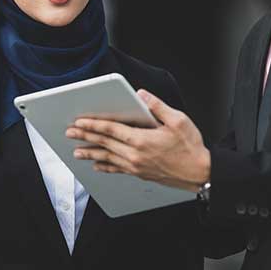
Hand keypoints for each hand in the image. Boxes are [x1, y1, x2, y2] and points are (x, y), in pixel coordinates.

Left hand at [66, 89, 210, 191]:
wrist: (200, 174)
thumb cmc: (191, 148)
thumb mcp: (178, 121)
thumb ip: (157, 107)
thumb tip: (142, 95)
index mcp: (142, 140)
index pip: (111, 130)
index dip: (93, 125)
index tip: (80, 122)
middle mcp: (136, 155)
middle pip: (105, 144)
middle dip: (85, 137)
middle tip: (70, 133)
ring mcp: (136, 166)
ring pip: (107, 158)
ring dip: (90, 153)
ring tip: (77, 151)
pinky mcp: (140, 173)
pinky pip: (117, 169)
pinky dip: (105, 166)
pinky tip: (98, 165)